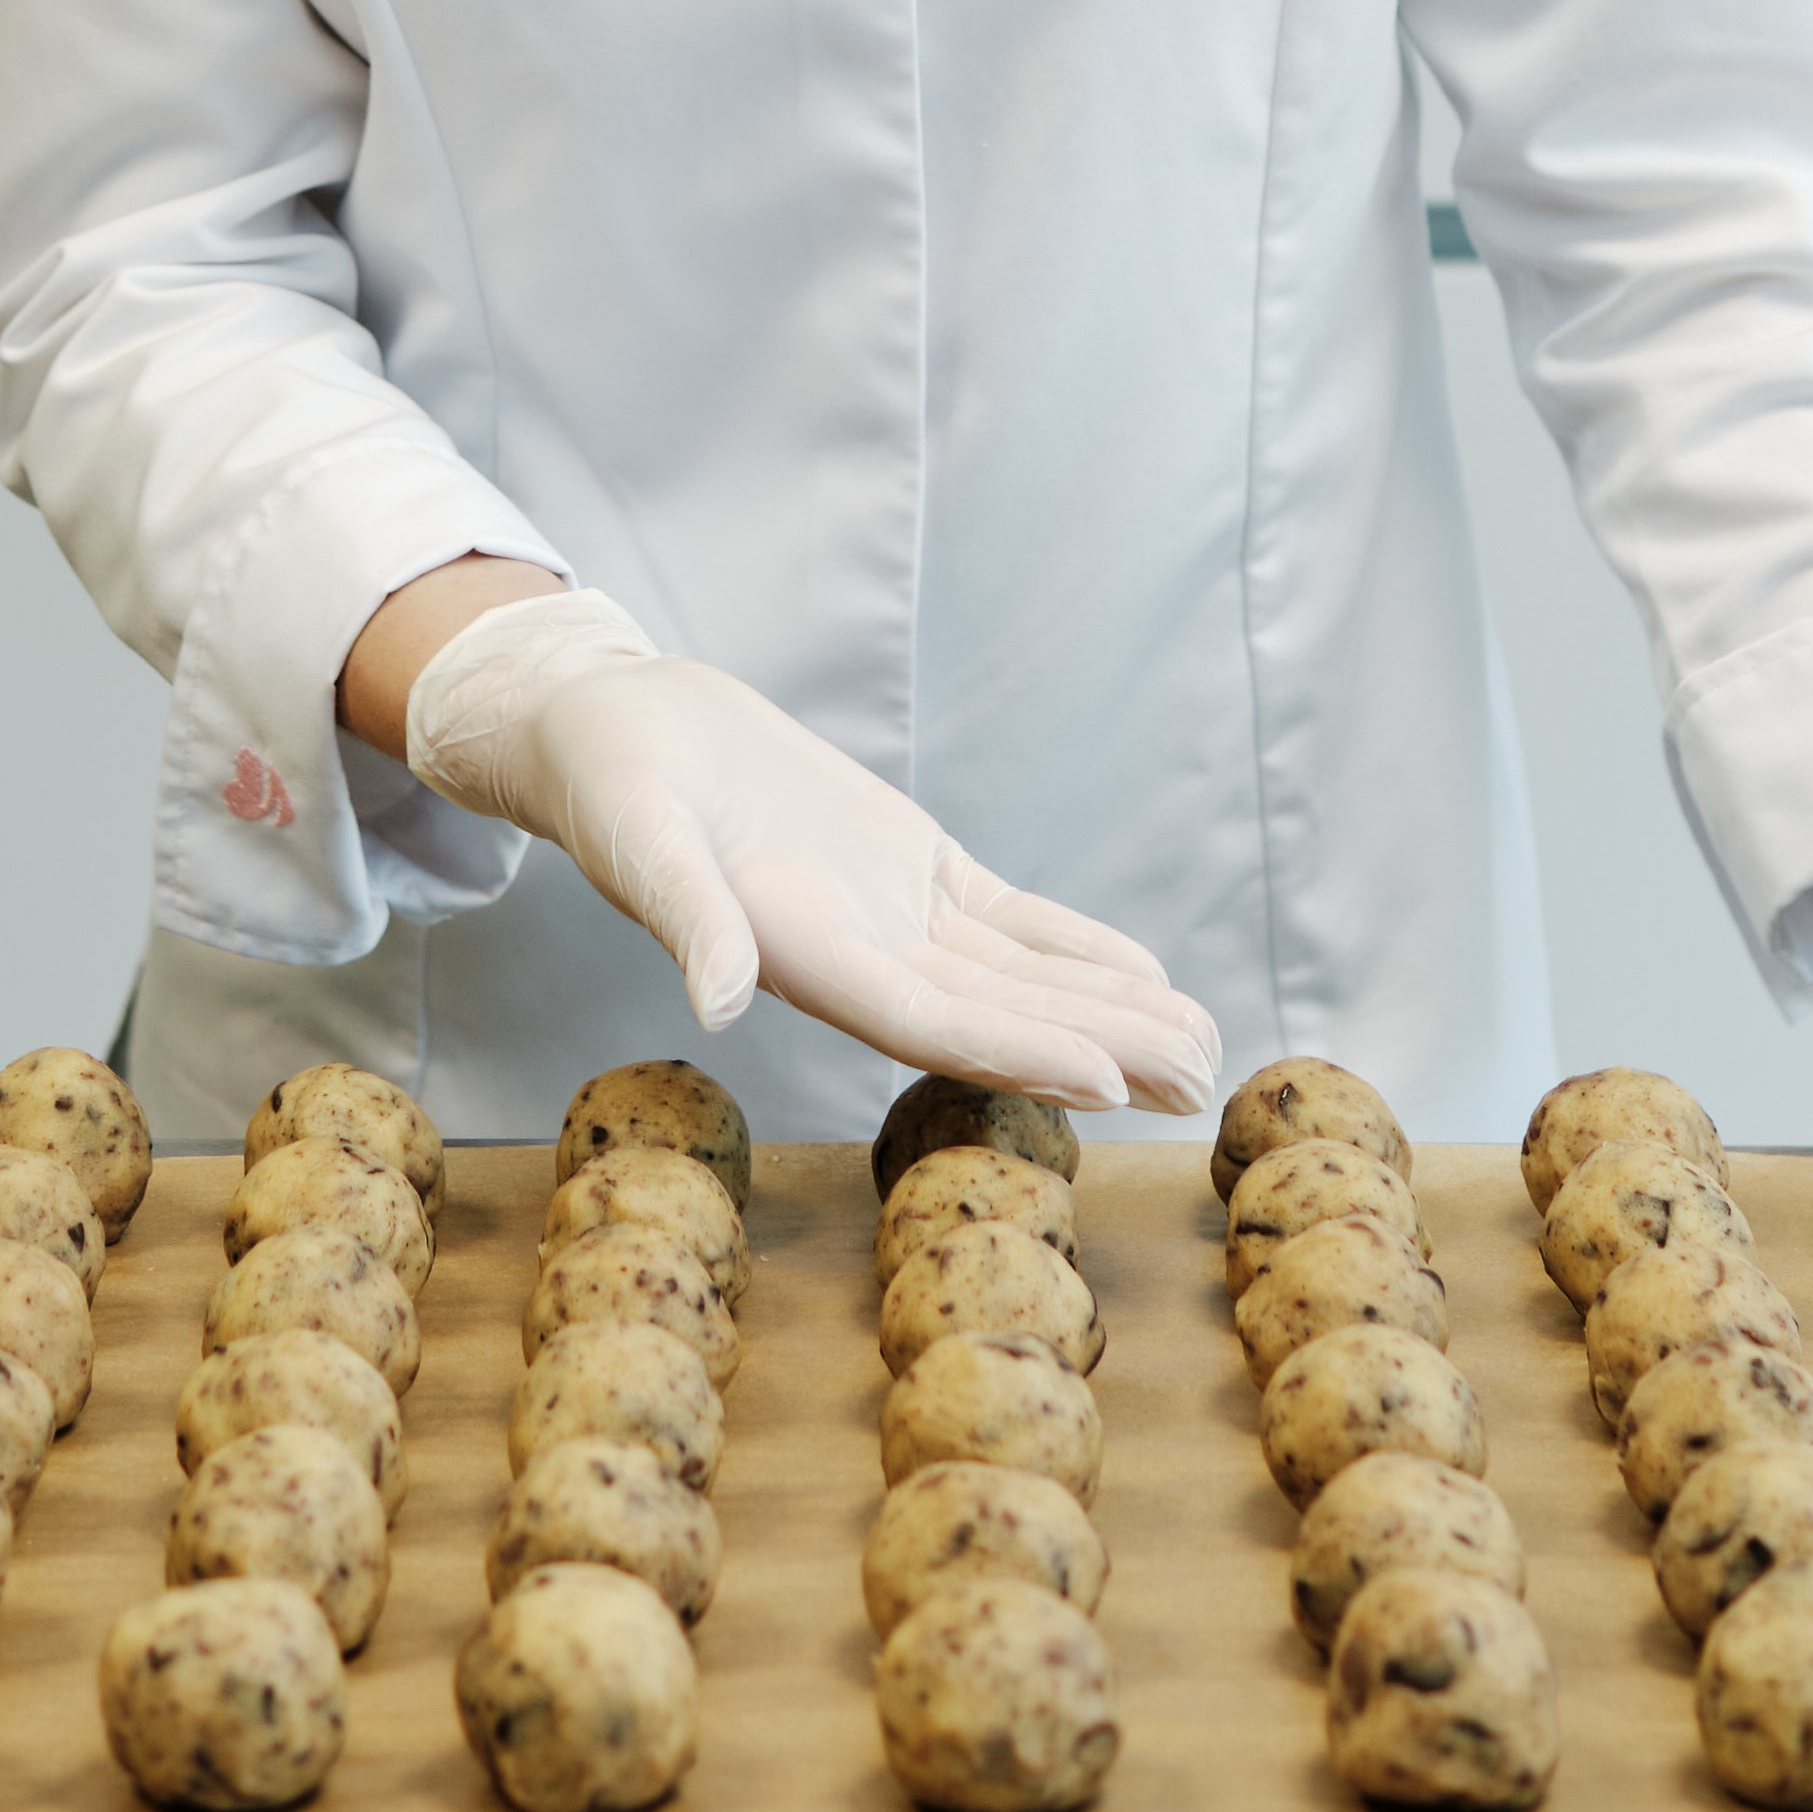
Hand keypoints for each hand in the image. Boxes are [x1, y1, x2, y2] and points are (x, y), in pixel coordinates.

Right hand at [400, 587, 1222, 1113]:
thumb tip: (720, 1004)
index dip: (1015, 1050)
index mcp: (800, 956)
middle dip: (1100, 1049)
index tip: (1106, 1079)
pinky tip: (1143, 973)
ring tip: (1201, 1044)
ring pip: (1018, 975)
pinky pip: (1007, 919)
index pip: (927, 1023)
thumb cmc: (609, 779)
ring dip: (1108, 1010)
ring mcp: (889, 913)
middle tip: (1203, 1085)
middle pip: (996, 1016)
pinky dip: (1075, 945)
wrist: (610, 726)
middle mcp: (859, 953)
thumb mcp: (639, 837)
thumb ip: (687, 920)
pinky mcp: (905, 865)